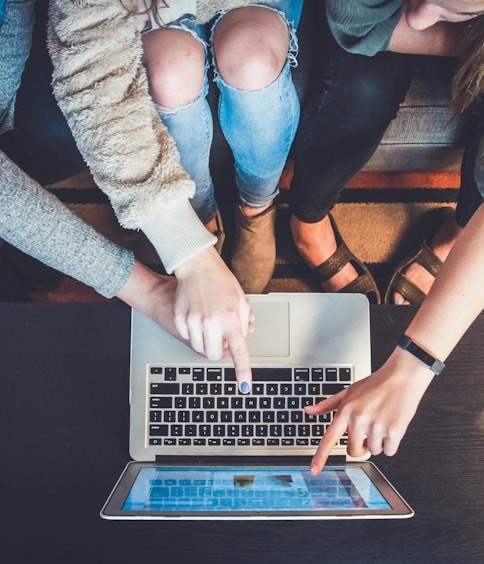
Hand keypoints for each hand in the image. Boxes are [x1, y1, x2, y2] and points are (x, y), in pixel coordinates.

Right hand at [173, 246, 252, 391]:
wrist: (196, 266)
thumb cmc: (221, 281)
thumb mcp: (240, 301)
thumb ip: (244, 323)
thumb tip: (242, 340)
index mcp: (231, 319)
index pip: (239, 351)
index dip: (242, 371)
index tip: (245, 386)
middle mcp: (211, 322)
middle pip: (214, 355)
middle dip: (219, 351)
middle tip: (222, 337)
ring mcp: (193, 321)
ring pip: (199, 348)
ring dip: (206, 342)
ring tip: (210, 323)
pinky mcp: (180, 319)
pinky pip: (187, 337)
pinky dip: (193, 333)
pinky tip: (197, 317)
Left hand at [305, 349, 433, 474]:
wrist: (402, 377)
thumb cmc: (375, 384)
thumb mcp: (348, 391)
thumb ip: (327, 405)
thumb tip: (308, 410)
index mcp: (346, 411)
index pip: (329, 438)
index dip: (320, 456)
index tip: (314, 470)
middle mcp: (359, 419)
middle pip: (354, 451)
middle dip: (361, 446)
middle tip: (368, 430)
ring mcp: (376, 426)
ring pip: (373, 451)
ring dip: (378, 442)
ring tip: (382, 420)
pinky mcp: (394, 431)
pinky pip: (389, 451)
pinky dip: (392, 443)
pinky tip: (392, 425)